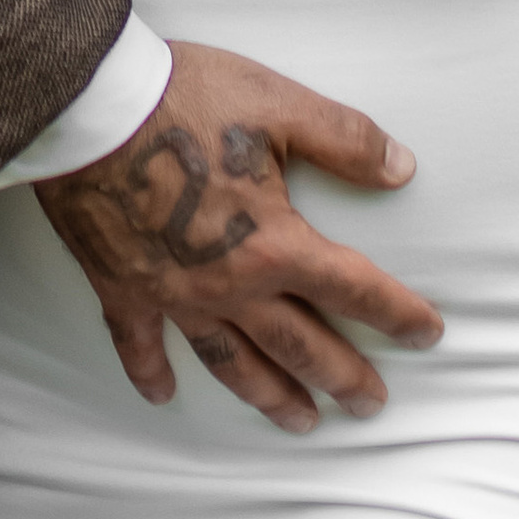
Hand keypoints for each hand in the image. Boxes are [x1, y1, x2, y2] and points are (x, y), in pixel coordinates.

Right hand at [39, 40, 442, 426]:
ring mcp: (174, 294)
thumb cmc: (183, 97)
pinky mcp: (123, 288)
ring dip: (270, 395)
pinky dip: (152, 373)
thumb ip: (344, 138)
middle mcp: (230, 285)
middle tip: (370, 404)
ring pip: (232, 362)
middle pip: (300, 345)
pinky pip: (140, 345)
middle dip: (342, 376)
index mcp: (275, 243)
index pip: (352, 288)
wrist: (90, 108)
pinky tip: (164, 396)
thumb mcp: (276, 103)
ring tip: (300, 421)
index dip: (396, 313)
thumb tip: (401, 167)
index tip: (428, 334)